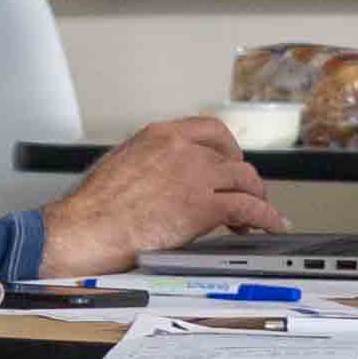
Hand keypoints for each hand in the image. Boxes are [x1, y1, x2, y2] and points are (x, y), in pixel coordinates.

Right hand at [35, 113, 280, 276]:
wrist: (85, 228)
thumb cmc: (93, 206)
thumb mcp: (122, 164)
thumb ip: (152, 162)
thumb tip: (166, 177)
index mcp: (159, 135)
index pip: (209, 130)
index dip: (227, 149)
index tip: (230, 162)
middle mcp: (181, 148)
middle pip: (231, 155)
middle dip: (242, 175)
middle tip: (244, 191)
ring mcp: (195, 175)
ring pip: (245, 179)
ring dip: (257, 196)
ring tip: (259, 212)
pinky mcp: (203, 205)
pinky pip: (248, 208)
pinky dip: (267, 216)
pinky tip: (272, 224)